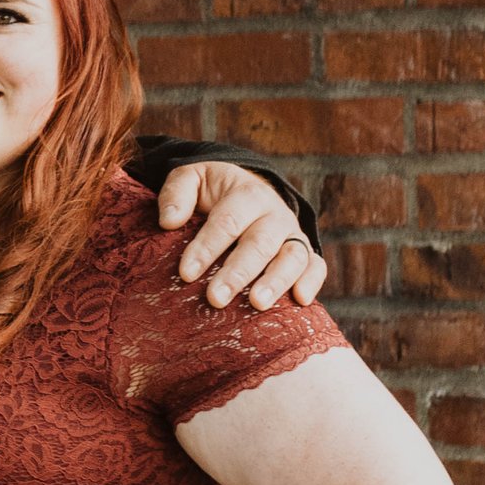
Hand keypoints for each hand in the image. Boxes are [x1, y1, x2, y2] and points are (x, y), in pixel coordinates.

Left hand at [154, 159, 326, 310]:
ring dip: (276, 281)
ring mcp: (293, 235)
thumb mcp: (192, 179)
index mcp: (247, 193)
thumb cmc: (214, 192)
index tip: (186, 273)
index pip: (227, 221)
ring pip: (292, 257)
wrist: (249, 193)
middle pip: (259, 243)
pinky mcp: (306, 254)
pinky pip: (316, 267)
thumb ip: (177, 193)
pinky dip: (312, 282)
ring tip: (257, 305)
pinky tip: (300, 301)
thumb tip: (168, 221)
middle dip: (237, 272)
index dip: (206, 247)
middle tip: (215, 298)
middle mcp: (274, 214)